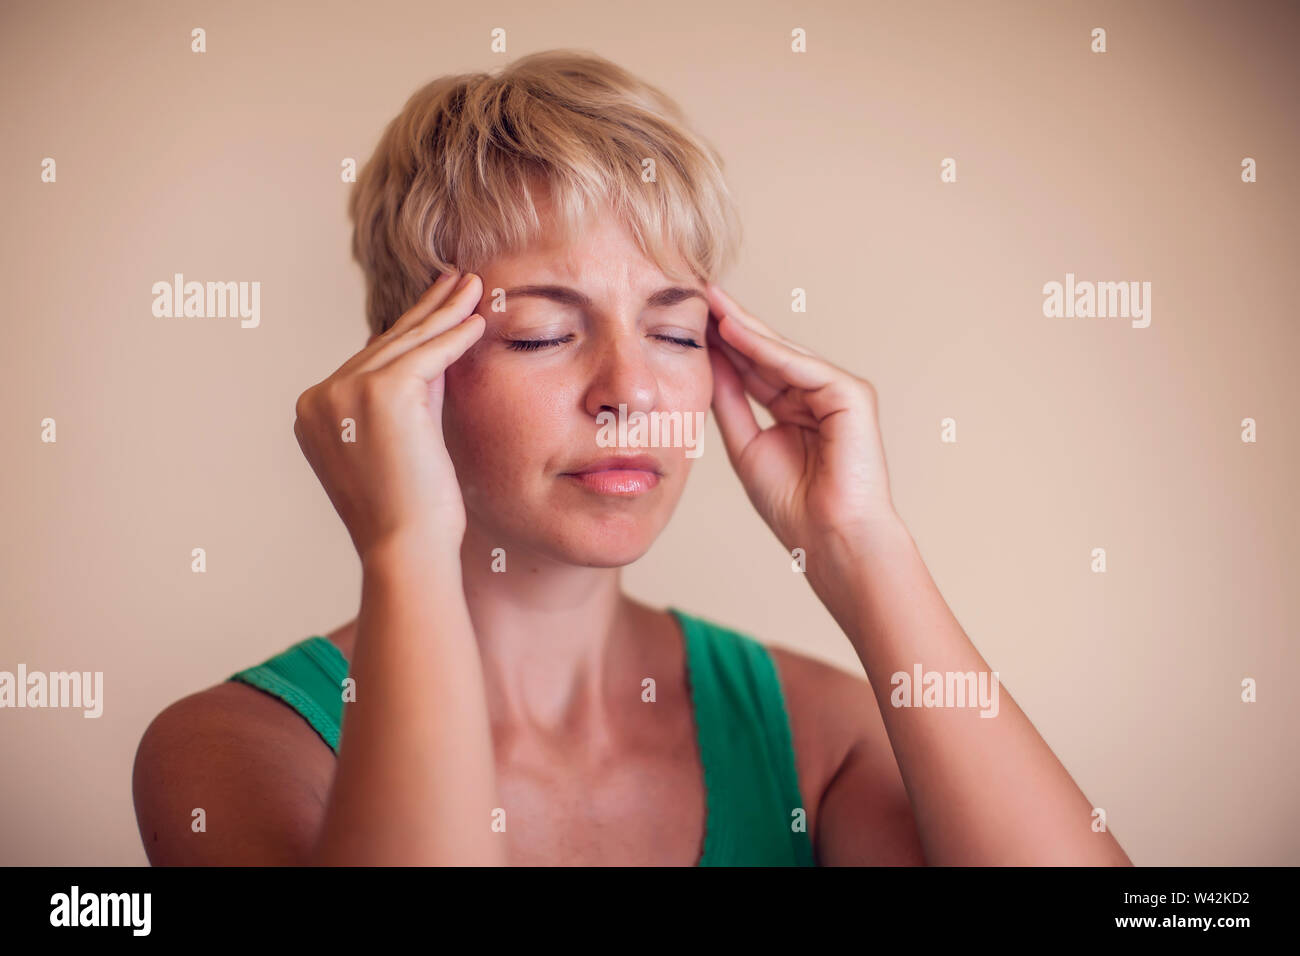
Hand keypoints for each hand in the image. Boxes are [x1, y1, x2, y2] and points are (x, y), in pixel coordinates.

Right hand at [292, 272, 484, 560]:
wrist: (407, 549)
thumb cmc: (411, 513)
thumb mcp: (401, 441)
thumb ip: (410, 397)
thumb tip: (436, 354)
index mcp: (315, 412)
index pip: (371, 361)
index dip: (408, 332)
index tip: (436, 306)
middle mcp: (320, 397)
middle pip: (386, 344)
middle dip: (426, 311)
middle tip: (456, 281)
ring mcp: (344, 392)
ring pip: (407, 343)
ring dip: (444, 311)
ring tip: (473, 287)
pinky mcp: (379, 392)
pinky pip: (427, 354)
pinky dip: (455, 335)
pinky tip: (478, 320)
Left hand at [705, 283, 897, 555]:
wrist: (829, 539)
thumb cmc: (794, 506)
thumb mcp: (746, 444)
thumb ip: (730, 402)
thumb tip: (707, 361)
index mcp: (795, 407)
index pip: (752, 366)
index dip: (720, 344)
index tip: (685, 320)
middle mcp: (817, 393)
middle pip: (766, 351)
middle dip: (730, 323)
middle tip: (694, 291)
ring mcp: (836, 391)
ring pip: (781, 352)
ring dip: (743, 326)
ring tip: (707, 300)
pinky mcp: (852, 393)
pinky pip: (800, 365)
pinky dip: (765, 348)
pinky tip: (733, 329)